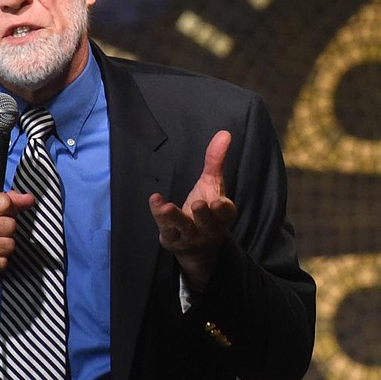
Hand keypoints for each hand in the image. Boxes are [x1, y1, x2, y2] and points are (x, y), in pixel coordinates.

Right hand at [0, 190, 34, 291]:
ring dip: (5, 247)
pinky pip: (4, 262)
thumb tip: (28, 199)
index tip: (3, 215)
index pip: (5, 202)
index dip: (10, 210)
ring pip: (9, 245)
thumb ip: (5, 201)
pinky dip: (0, 261)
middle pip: (10, 225)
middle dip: (8, 231)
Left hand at [149, 130, 236, 288]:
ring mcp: (189, 235)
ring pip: (183, 227)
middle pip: (206, 222)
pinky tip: (155, 200)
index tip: (216, 202)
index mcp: (222, 216)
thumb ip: (216, 161)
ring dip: (175, 217)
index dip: (222, 209)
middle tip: (198, 204)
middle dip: (202, 215)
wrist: (196, 246)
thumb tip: (224, 133)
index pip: (225, 213)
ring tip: (166, 207)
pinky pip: (165, 227)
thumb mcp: (212, 184)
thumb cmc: (206, 209)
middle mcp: (208, 228)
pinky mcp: (172, 238)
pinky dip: (159, 215)